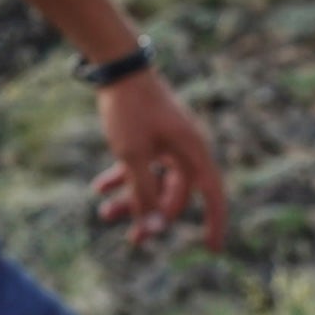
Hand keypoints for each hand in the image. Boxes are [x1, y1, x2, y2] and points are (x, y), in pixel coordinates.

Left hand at [90, 69, 226, 250]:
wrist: (115, 63)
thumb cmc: (129, 108)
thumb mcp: (133, 155)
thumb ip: (144, 193)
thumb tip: (155, 230)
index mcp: (192, 151)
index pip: (212, 194)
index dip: (215, 223)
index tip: (213, 251)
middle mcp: (184, 148)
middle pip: (174, 194)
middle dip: (152, 215)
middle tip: (131, 239)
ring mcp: (166, 141)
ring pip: (153, 180)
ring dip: (132, 198)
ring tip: (103, 214)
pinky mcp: (148, 134)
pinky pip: (140, 164)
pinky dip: (122, 176)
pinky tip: (99, 188)